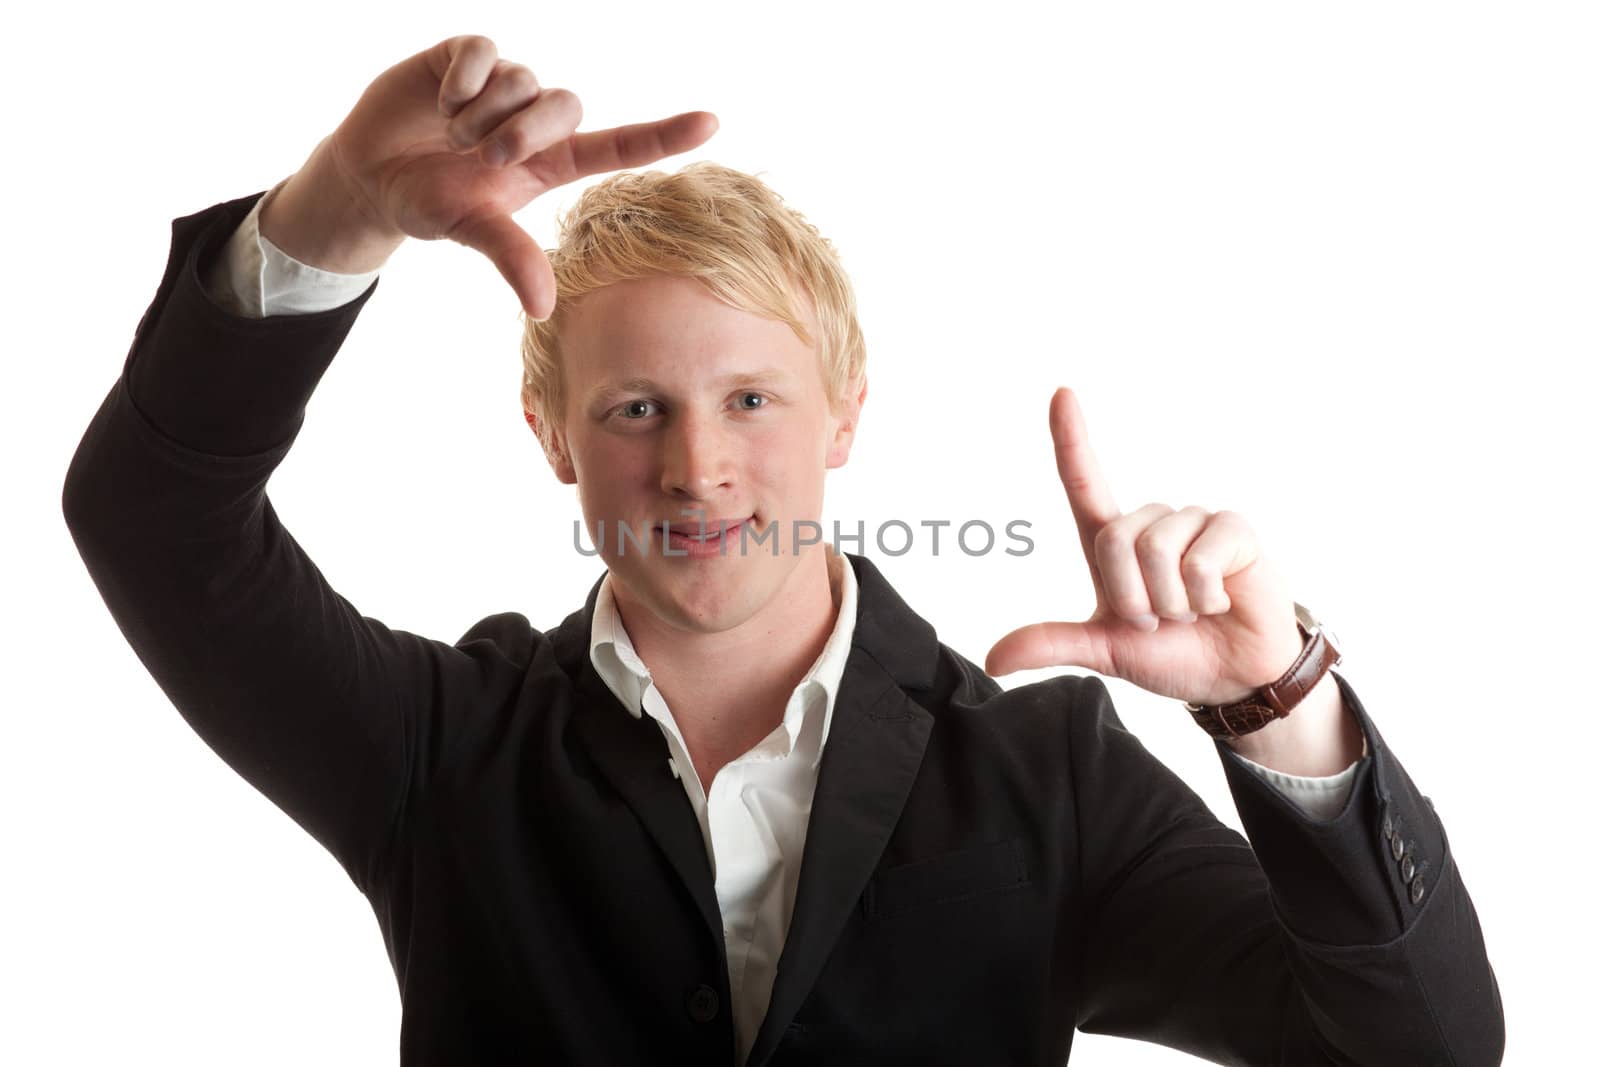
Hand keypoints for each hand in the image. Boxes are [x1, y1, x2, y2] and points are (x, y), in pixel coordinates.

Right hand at [285, 34, 716, 316]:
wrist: (369, 175)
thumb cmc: (431, 204)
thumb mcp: (471, 230)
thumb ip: (511, 256)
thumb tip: (543, 307)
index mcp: (550, 163)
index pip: (619, 145)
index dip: (664, 134)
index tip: (712, 123)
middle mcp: (534, 121)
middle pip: (564, 106)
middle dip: (525, 131)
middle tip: (488, 157)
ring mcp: (501, 87)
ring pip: (521, 81)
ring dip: (483, 113)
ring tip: (452, 136)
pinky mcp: (464, 58)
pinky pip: (483, 52)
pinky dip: (462, 80)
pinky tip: (441, 101)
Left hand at [984, 387, 1306, 707]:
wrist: (1232, 679)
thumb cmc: (1171, 654)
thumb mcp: (1105, 650)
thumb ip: (1053, 644)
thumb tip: (993, 659)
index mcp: (1112, 544)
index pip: (1084, 482)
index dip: (1071, 438)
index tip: (1062, 393)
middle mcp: (1150, 524)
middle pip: (1114, 539)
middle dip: (1132, 596)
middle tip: (1158, 619)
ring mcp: (1193, 523)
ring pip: (1155, 549)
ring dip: (1170, 601)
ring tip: (1191, 611)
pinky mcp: (1233, 530)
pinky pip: (1199, 560)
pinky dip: (1204, 597)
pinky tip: (1220, 603)